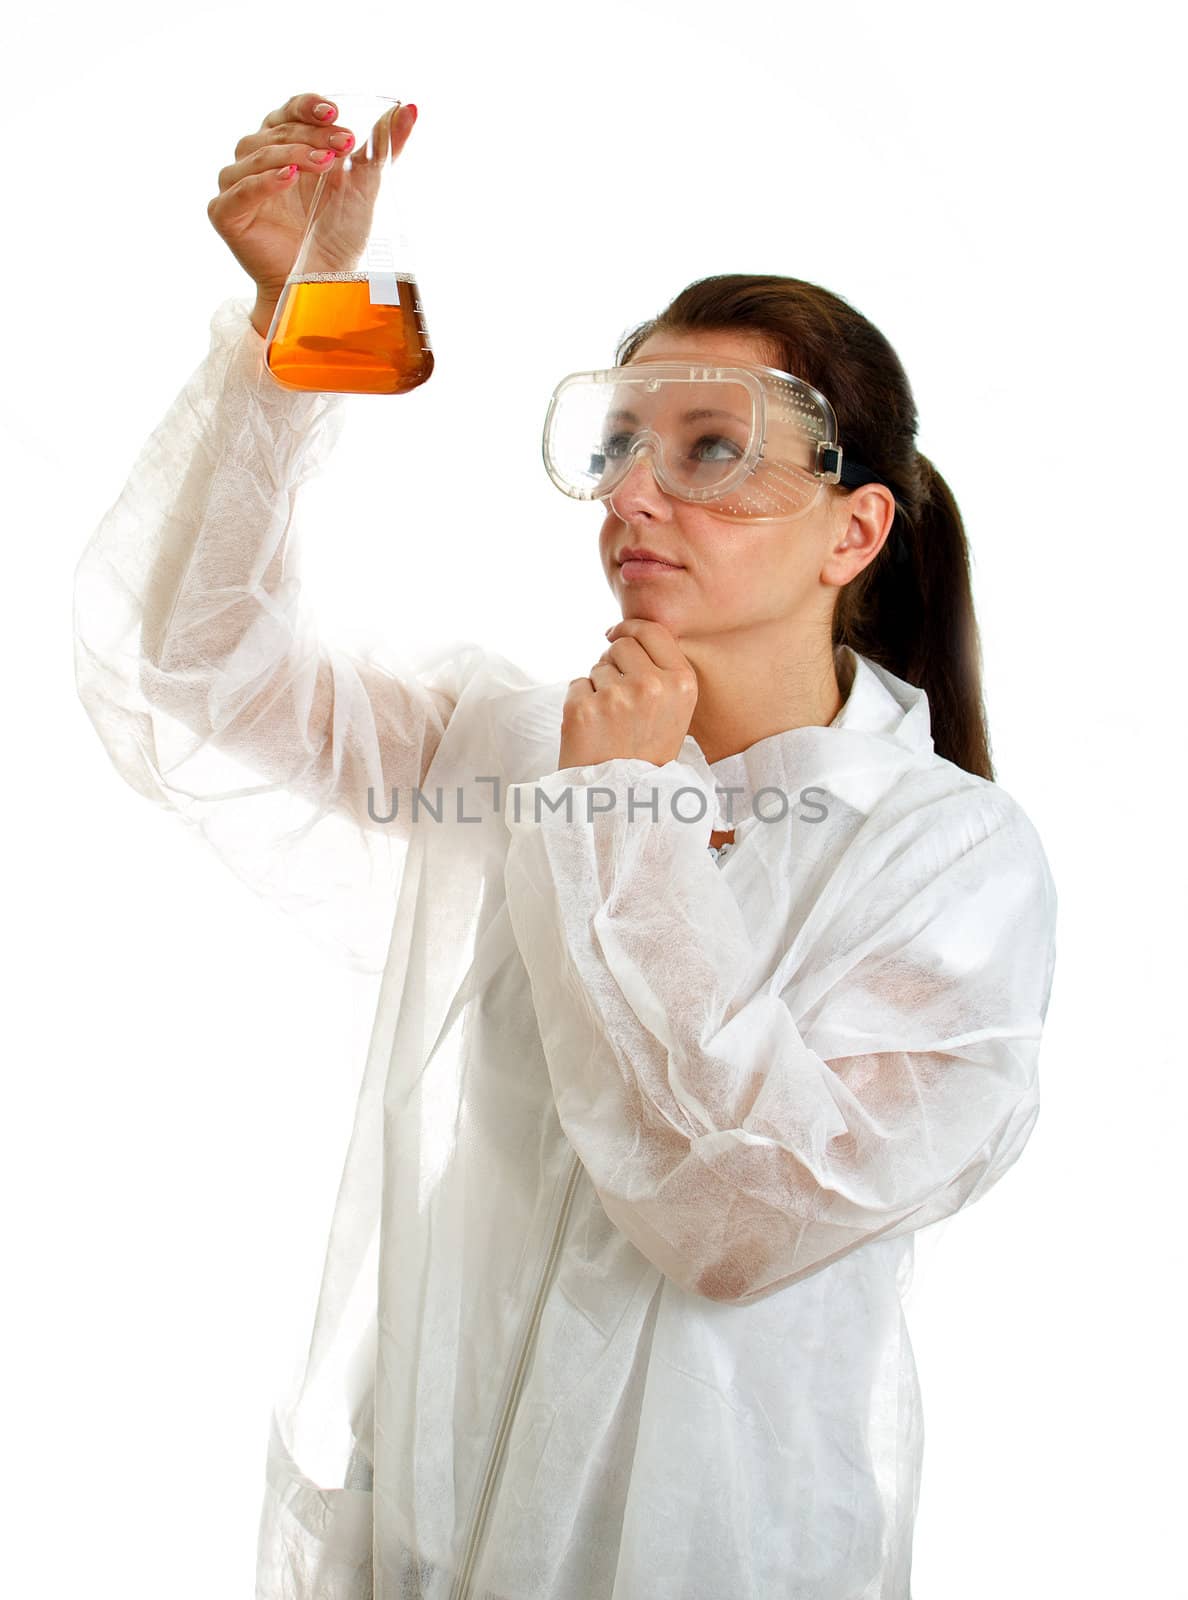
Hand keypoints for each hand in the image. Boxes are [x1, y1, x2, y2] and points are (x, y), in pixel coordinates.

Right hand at [207, 90, 418, 306]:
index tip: (336, 114)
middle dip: (311, 134)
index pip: (289, 111)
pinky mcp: (226, 214)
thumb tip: (410, 108)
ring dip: (292, 152)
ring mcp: (237, 186)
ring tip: (324, 162)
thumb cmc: (339, 232)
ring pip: (256, 153)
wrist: (325, 282)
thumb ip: (384, 146)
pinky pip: (240, 189)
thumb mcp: (366, 183)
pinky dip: (263, 181)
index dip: (309, 106)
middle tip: (344, 145)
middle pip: (275, 130)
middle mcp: (255, 160)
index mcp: (283, 144)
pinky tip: (290, 177)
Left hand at [557, 619, 699, 769]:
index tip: (615, 634)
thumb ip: (661, 672)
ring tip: (609, 723)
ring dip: (598, 687)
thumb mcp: (675, 711)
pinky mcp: (583, 709)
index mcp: (682, 683)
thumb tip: (624, 634)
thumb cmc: (647, 755)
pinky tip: (593, 729)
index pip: (652, 631)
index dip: (630, 628)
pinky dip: (579, 703)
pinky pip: (576, 685)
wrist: (623, 801)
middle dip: (614, 663)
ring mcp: (616, 697)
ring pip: (597, 667)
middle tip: (618, 700)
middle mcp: (652, 685)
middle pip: (621, 645)